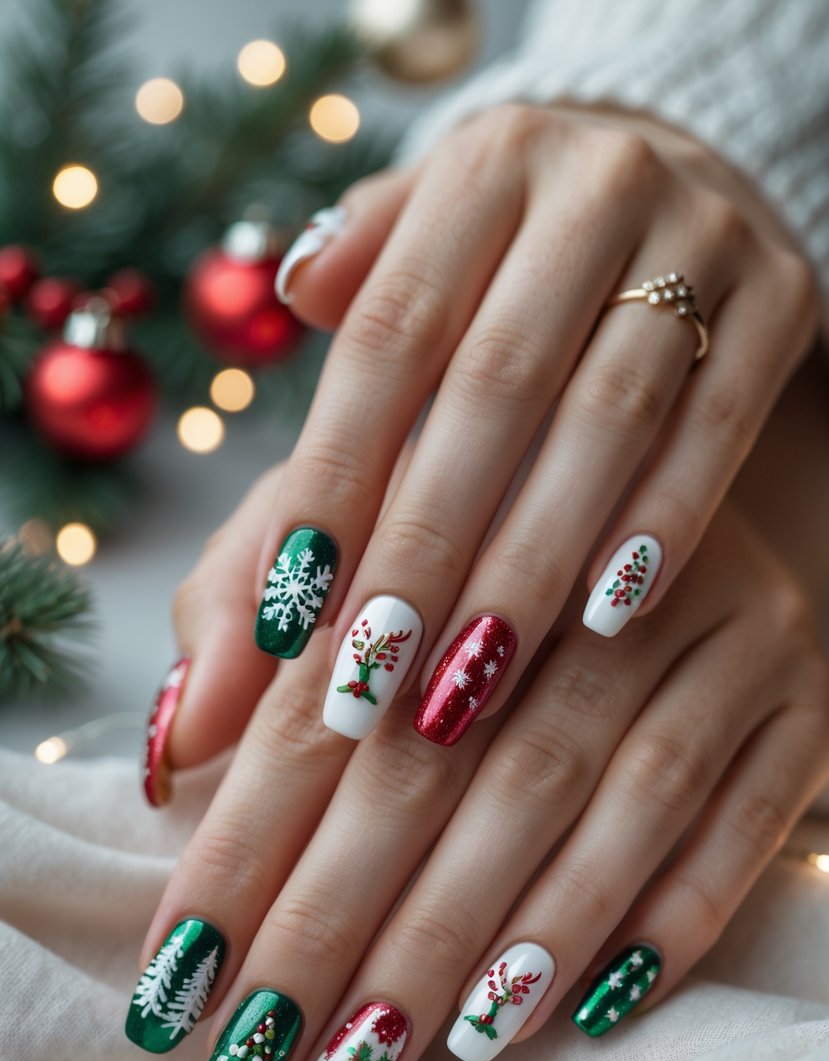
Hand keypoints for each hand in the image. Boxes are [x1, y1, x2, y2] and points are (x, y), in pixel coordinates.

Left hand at [129, 482, 828, 1060]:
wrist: (677, 477)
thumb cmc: (476, 524)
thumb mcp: (349, 521)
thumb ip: (244, 609)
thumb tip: (181, 746)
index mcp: (459, 510)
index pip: (331, 700)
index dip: (248, 842)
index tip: (181, 971)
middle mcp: (599, 569)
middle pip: (460, 766)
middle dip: (352, 924)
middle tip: (269, 1054)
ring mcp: (725, 629)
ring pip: (611, 801)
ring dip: (508, 940)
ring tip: (410, 1052)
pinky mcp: (800, 697)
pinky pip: (746, 818)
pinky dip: (669, 919)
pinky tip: (585, 1009)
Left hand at [234, 101, 819, 751]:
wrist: (685, 174)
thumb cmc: (523, 239)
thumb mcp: (436, 221)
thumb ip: (363, 264)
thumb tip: (292, 296)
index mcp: (486, 161)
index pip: (392, 332)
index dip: (338, 471)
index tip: (294, 597)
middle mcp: (596, 182)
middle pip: (495, 386)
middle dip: (429, 543)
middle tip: (377, 667)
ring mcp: (704, 234)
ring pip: (608, 420)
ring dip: (535, 559)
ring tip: (475, 673)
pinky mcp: (783, 297)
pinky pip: (720, 426)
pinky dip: (662, 524)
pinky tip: (604, 617)